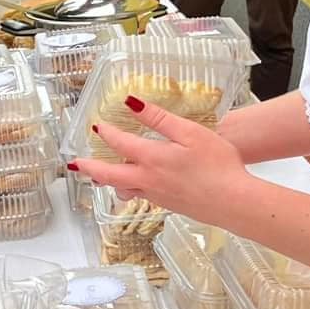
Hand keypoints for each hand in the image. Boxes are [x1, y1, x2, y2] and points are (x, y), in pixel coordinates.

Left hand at [71, 98, 249, 225]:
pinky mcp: (168, 205)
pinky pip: (139, 196)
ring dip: (107, 181)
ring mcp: (157, 196)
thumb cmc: (218, 165)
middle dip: (90, 167)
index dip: (106, 132)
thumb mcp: (190, 133)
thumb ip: (160, 119)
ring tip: (99, 176)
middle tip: (75, 164)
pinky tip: (135, 186)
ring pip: (123, 189)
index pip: (120, 144)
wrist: (233, 202)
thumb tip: (133, 103)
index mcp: (152, 159)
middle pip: (109, 175)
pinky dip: (128, 190)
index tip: (97, 125)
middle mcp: (148, 180)